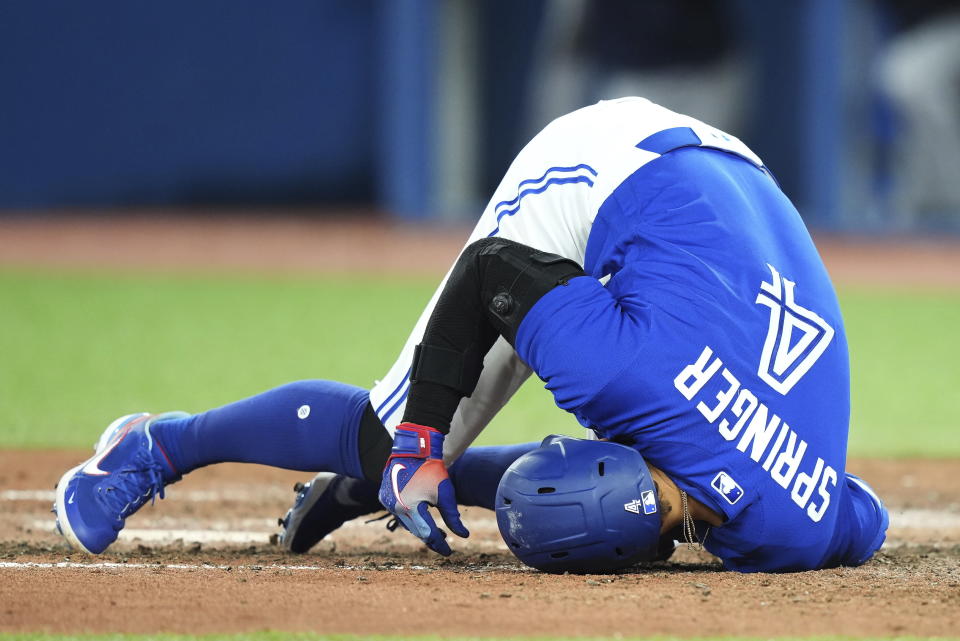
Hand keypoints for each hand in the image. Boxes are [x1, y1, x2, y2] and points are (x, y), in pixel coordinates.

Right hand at [379, 423, 468, 554]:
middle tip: (444, 543)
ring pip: (405, 523)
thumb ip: (453, 517)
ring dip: (420, 529)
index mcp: (409, 508)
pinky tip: (421, 519)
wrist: (414, 447)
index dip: (439, 544)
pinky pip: (398, 513)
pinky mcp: (384, 495)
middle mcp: (394, 507)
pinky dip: (410, 518)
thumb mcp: (445, 494)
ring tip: (436, 533)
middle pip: (415, 530)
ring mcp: (386, 501)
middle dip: (430, 538)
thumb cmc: (431, 469)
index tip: (449, 552)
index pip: (427, 533)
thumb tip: (464, 536)